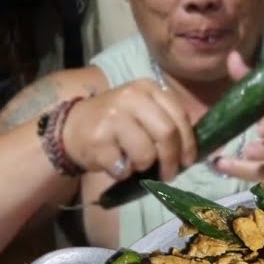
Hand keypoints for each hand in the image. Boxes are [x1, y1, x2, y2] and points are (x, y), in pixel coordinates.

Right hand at [62, 79, 195, 181]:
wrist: (71, 127)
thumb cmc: (116, 123)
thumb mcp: (144, 111)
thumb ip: (167, 122)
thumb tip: (192, 152)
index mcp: (148, 89)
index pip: (180, 117)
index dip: (188, 143)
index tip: (188, 161)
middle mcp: (131, 97)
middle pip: (167, 133)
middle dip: (172, 160)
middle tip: (169, 174)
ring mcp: (113, 116)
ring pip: (147, 153)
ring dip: (144, 167)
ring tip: (135, 164)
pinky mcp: (98, 139)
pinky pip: (124, 167)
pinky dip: (124, 173)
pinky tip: (115, 163)